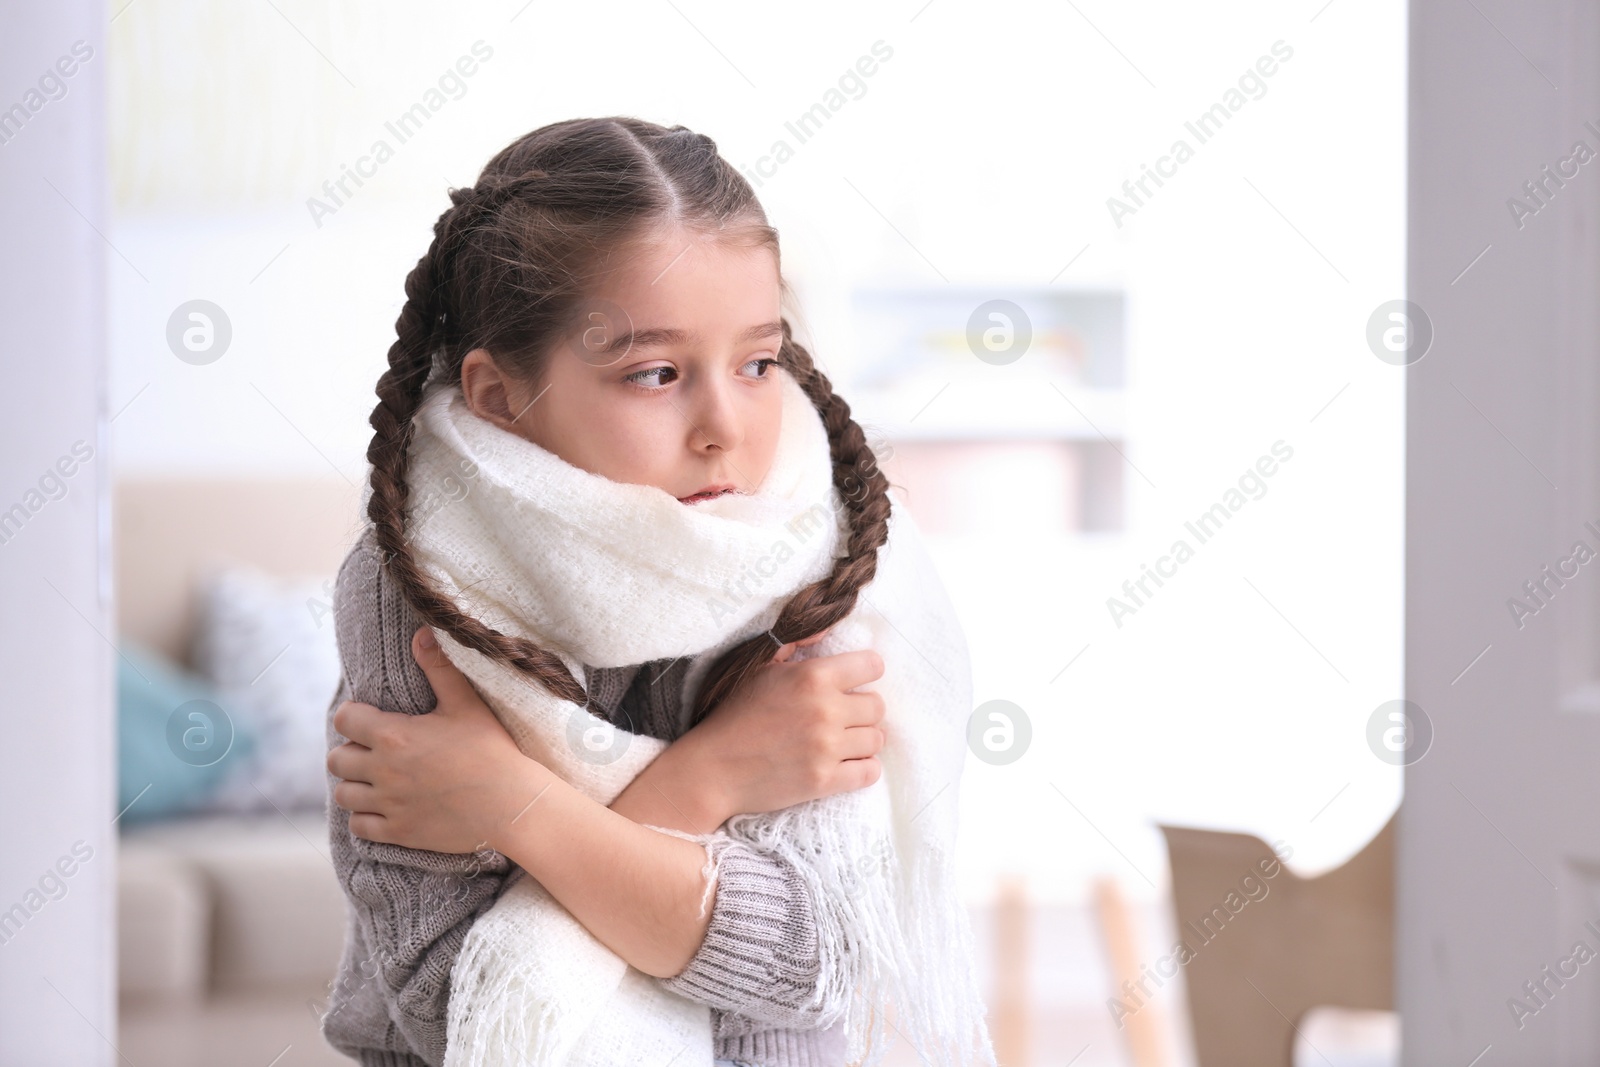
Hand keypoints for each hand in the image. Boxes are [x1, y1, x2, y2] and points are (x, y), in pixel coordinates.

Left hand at [327, 628, 545, 853]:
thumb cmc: (492, 751)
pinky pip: (359, 827)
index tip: (369, 718)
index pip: (345, 720)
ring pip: (344, 794)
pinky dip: (365, 818)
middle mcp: (384, 771)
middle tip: (372, 750)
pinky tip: (383, 808)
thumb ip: (440, 669)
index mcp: (395, 736)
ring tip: (374, 779)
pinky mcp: (399, 832)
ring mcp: (390, 805)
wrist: (513, 805)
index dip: (354, 715)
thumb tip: (421, 634)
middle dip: (350, 750)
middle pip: (337, 758)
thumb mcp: (467, 704)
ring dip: (355, 784)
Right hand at [686, 629, 886, 817]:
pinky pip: (870, 772)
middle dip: (863, 710)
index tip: (853, 684)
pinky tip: (846, 764)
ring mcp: (826, 748)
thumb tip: (825, 627)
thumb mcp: (762, 669)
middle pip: (877, 706)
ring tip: (841, 741)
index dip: (865, 674)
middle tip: (842, 717)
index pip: (872, 666)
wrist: (714, 768)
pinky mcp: (824, 780)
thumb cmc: (736, 715)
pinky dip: (863, 768)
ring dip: (862, 740)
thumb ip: (796, 646)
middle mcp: (825, 709)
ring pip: (876, 739)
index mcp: (812, 676)